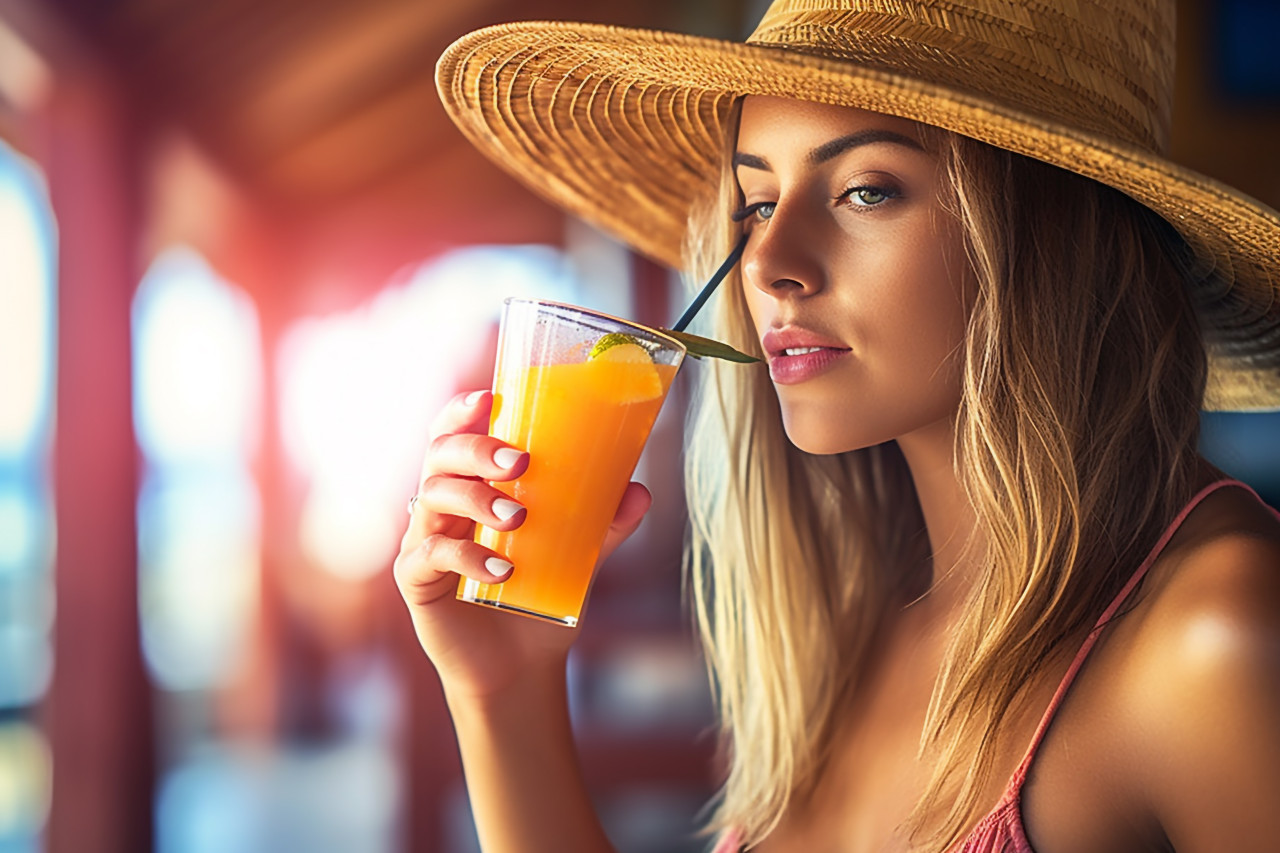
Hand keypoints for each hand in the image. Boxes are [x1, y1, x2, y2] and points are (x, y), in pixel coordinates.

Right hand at [393, 389, 652, 701]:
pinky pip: (430, 557)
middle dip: (475, 450)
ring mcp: (423, 540)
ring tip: (519, 520)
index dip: (461, 410)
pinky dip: (467, 558)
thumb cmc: (541, 595)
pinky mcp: (416, 581)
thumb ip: (605, 523)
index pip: (453, 433)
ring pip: (431, 497)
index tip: (489, 398)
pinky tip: (502, 571)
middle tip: (518, 463)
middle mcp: (440, 505)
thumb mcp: (580, 554)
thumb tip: (640, 491)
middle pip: (439, 455)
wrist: (520, 666)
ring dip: (476, 500)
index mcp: (471, 485)